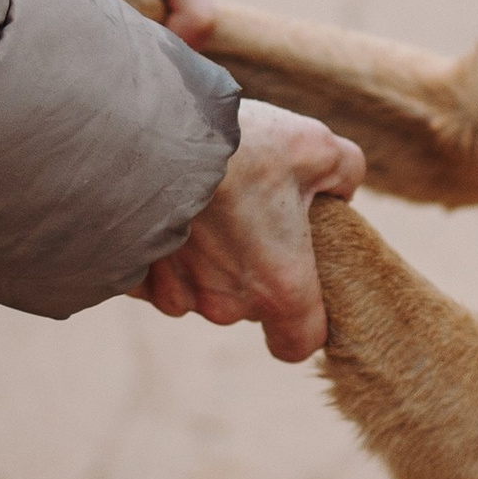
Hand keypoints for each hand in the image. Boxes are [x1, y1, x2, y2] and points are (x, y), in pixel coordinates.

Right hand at [136, 103, 363, 362]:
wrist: (150, 136)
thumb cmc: (241, 148)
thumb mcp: (314, 146)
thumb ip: (343, 173)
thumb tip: (339, 190)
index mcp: (282, 287)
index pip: (298, 342)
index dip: (301, 321)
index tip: (297, 287)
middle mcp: (228, 304)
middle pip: (247, 305)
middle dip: (249, 268)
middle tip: (245, 213)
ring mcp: (177, 295)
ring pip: (198, 290)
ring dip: (202, 260)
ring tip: (201, 205)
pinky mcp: (135, 279)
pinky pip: (156, 276)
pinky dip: (160, 252)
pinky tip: (163, 210)